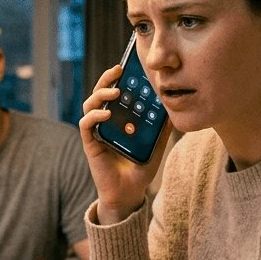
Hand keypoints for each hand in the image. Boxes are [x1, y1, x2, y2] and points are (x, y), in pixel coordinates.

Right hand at [78, 64, 171, 223]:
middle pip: (100, 93)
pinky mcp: (90, 143)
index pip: (116, 92)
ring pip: (90, 105)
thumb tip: (173, 109)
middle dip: (107, 79)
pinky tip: (106, 114)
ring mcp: (97, 131)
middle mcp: (106, 121)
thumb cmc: (140, 167)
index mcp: (119, 118)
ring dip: (100, 94)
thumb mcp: (156, 144)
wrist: (129, 193)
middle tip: (118, 70)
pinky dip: (95, 116)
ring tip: (113, 92)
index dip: (119, 78)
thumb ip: (161, 128)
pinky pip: (87, 124)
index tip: (129, 66)